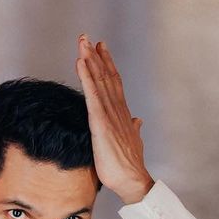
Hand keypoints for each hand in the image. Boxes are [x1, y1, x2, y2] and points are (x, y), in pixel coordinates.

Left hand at [75, 33, 153, 204]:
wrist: (132, 181)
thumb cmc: (128, 167)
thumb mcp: (131, 143)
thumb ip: (134, 129)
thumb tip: (138, 121)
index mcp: (122, 114)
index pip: (113, 84)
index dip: (107, 64)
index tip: (100, 48)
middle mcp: (117, 110)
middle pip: (106, 76)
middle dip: (96, 55)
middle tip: (86, 37)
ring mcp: (109, 115)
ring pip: (99, 81)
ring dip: (90, 60)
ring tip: (82, 42)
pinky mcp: (101, 123)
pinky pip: (92, 96)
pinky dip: (87, 78)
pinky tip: (81, 63)